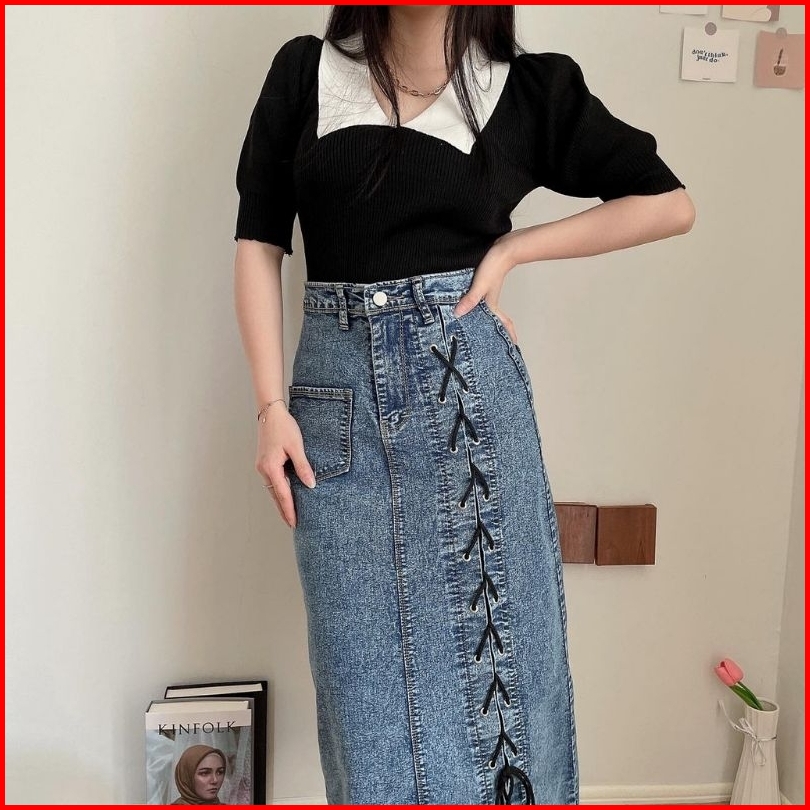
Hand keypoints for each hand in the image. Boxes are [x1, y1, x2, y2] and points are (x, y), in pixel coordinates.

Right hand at [256, 402, 315, 528]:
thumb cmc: (284, 427)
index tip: (294, 523)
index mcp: (270, 467)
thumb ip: (303, 467)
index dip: (289, 510)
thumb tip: (311, 485)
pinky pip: (272, 481)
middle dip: (284, 510)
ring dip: (281, 501)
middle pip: (275, 495)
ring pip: (273, 489)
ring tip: (290, 513)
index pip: (282, 494)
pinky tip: (285, 494)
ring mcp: (262, 466)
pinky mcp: (264, 462)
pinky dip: (279, 490)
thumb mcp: (296, 447)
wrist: (270, 412)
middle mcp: (263, 469)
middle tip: (293, 524)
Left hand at [453, 240, 519, 344]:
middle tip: (493, 344)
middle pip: (496, 320)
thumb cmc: (494, 266)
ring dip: (486, 320)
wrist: (502, 248)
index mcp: (492, 305)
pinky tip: (468, 306)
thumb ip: (470, 300)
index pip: (504, 324)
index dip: (509, 335)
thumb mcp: (479, 285)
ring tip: (477, 328)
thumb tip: (458, 314)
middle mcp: (490, 301)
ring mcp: (488, 294)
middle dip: (497, 332)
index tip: (513, 346)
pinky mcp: (483, 286)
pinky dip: (476, 307)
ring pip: (487, 311)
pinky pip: (480, 301)